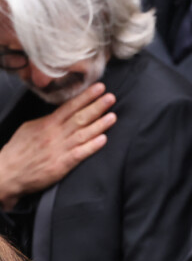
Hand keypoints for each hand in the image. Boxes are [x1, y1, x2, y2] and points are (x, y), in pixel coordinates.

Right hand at [0, 82, 116, 210]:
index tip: (99, 88)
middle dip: (96, 106)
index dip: (85, 97)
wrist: (8, 172)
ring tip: (113, 116)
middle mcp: (55, 134)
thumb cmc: (19, 151)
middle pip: (79, 117)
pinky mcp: (61, 164)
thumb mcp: (30, 129)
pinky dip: (92, 146)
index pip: (70, 107)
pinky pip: (80, 153)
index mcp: (47, 123)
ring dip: (99, 124)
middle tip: (111, 97)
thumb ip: (47, 122)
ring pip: (83, 133)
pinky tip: (103, 140)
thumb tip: (60, 116)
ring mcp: (59, 149)